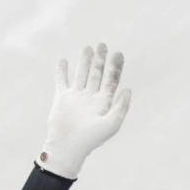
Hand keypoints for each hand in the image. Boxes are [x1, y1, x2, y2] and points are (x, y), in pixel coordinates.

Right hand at [39, 43, 131, 179]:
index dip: (115, 67)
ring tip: (88, 47)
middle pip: (97, 74)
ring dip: (84, 61)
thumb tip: (127, 89)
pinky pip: (62, 80)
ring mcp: (76, 96)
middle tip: (103, 45)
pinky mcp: (62, 97)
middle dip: (100, 60)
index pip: (112, 80)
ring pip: (81, 74)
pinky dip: (62, 70)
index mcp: (104, 102)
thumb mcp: (111, 124)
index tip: (118, 53)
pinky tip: (64, 61)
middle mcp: (91, 97)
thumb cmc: (92, 139)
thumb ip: (121, 107)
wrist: (69, 145)